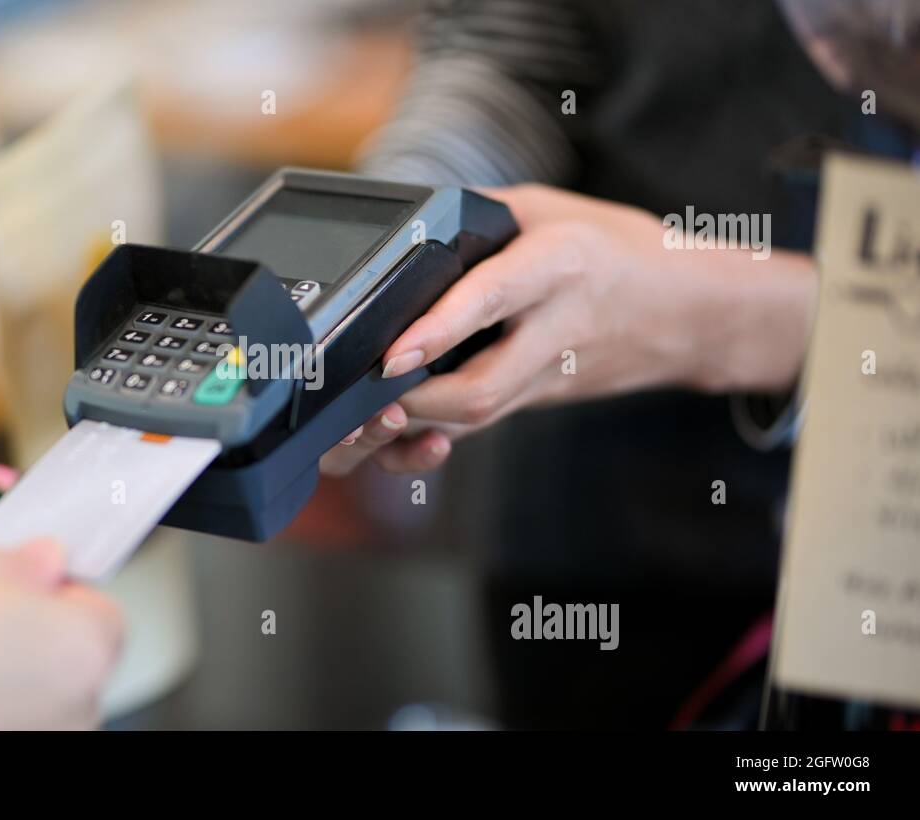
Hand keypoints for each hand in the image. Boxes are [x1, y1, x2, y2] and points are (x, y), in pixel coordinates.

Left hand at [322, 184, 815, 475]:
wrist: (691, 310)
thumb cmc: (617, 249)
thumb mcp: (550, 210)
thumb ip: (480, 216)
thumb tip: (407, 228)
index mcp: (559, 265)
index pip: (491, 298)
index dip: (438, 330)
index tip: (392, 354)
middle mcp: (553, 327)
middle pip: (480, 388)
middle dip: (413, 405)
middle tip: (362, 398)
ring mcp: (548, 373)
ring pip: (477, 417)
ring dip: (413, 428)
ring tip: (360, 421)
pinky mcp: (538, 397)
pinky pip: (480, 423)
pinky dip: (432, 436)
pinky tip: (397, 433)